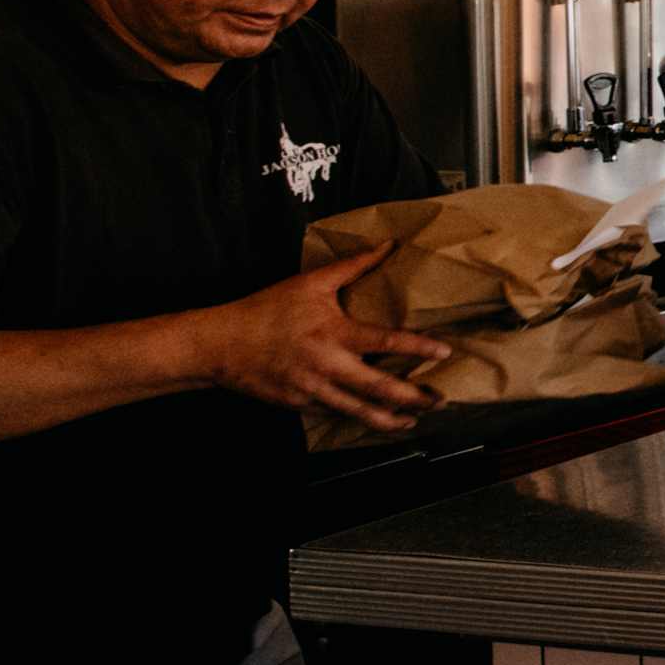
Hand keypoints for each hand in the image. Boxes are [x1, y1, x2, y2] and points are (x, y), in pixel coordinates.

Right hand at [205, 245, 451, 435]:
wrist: (219, 344)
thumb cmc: (266, 310)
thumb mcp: (309, 283)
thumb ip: (352, 266)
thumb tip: (387, 245)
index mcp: (333, 333)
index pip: (385, 343)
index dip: (417, 348)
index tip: (444, 352)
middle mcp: (327, 365)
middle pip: (379, 389)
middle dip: (413, 398)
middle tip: (440, 400)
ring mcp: (312, 389)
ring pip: (359, 411)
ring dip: (390, 419)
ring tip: (414, 420)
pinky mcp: (300, 404)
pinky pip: (336, 413)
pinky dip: (358, 418)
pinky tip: (376, 420)